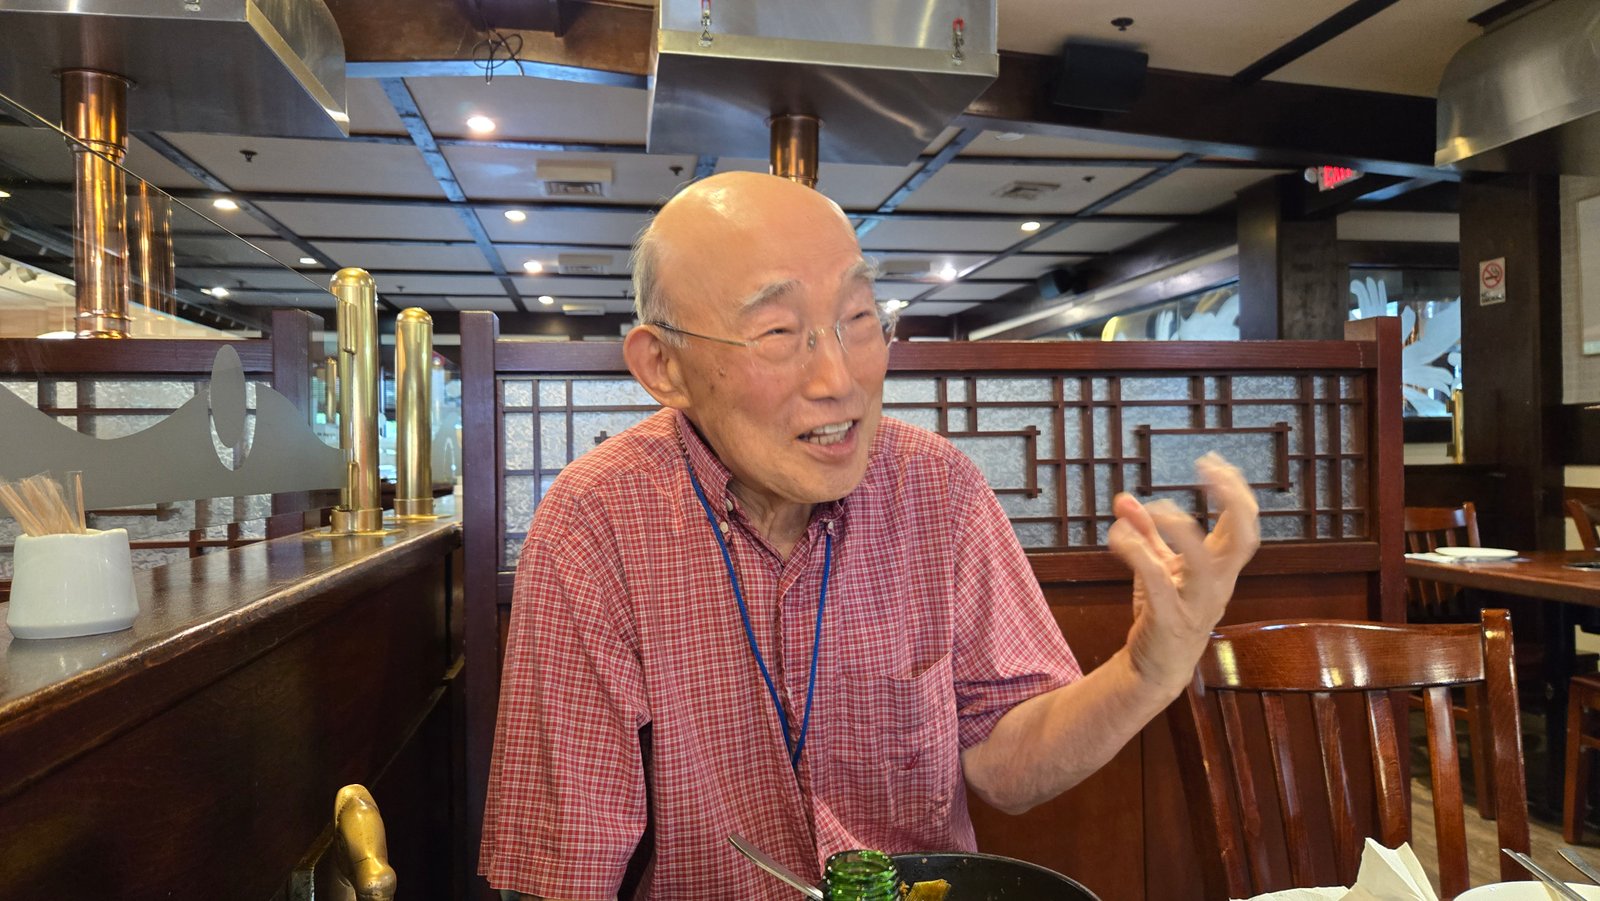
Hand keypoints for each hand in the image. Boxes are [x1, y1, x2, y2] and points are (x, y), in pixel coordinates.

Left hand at [1106, 452, 1259, 695]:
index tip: (1214, 462)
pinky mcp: (1170, 621)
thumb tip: (1124, 498)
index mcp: (1220, 569)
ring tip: (1158, 510)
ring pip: (1206, 563)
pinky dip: (1137, 553)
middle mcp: (1218, 585)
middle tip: (1209, 470)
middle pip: (1244, 540)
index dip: (1235, 491)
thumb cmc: (1161, 613)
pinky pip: (1158, 582)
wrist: (1154, 670)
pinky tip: (1118, 536)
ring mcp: (1197, 605)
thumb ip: (1144, 533)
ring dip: (1182, 529)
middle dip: (1233, 501)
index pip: (1244, 525)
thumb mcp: (1155, 567)